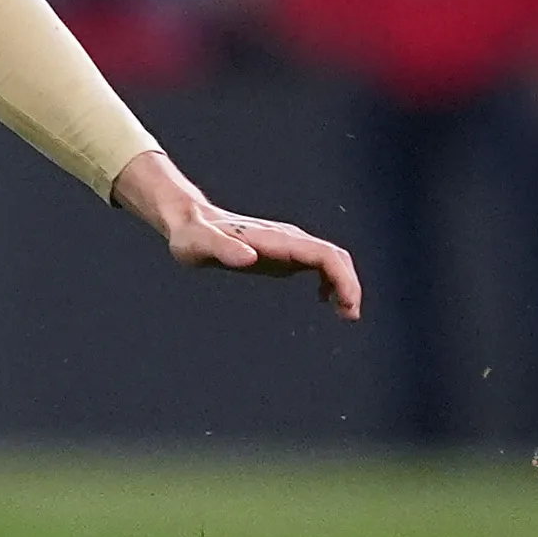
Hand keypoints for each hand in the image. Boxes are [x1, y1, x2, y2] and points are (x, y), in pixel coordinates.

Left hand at [113, 148, 360, 318]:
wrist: (188, 220)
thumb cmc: (191, 235)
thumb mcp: (198, 244)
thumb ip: (221, 248)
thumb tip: (250, 258)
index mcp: (274, 238)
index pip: (323, 253)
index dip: (342, 278)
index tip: (347, 305)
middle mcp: (286, 238)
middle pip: (333, 256)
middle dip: (349, 284)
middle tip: (349, 315)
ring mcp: (286, 243)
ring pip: (329, 259)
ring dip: (343, 284)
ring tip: (344, 313)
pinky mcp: (282, 251)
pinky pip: (318, 263)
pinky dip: (330, 281)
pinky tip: (323, 300)